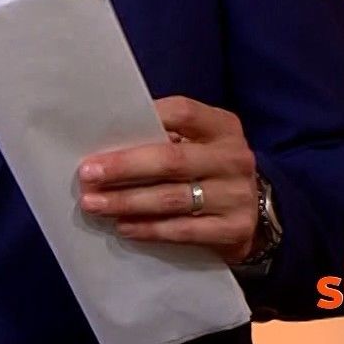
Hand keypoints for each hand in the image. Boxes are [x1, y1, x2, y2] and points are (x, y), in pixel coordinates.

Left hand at [76, 95, 259, 264]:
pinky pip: (183, 230)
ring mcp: (236, 196)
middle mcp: (233, 159)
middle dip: (123, 168)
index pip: (182, 113)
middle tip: (87, 175)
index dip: (143, 119)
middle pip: (172, 160)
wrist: (256, 213)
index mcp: (222, 127)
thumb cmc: (208, 170)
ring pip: (172, 198)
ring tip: (94, 204)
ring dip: (127, 202)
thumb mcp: (198, 143)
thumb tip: (107, 145)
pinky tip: (123, 226)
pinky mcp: (234, 229)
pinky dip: (149, 229)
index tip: (103, 134)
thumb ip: (164, 138)